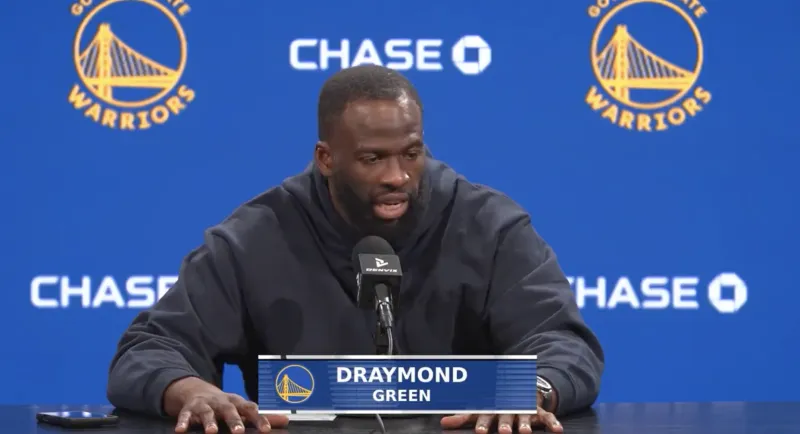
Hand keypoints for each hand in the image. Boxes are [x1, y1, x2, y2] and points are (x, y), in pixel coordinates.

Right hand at [164, 377, 288, 432]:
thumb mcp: (242, 408)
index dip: (259, 419)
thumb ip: (261, 416)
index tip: (266, 430)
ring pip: (207, 412)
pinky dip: (183, 422)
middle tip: (238, 432)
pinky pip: (185, 416)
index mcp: (237, 402)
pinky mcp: (189, 409)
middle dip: (234, 421)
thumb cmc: (226, 405)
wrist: (198, 391)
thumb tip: (286, 421)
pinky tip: (180, 431)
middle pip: (229, 410)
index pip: (250, 409)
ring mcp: (205, 405)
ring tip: (211, 432)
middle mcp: (222, 402)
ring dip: (209, 422)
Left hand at [440, 392, 561, 432]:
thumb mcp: (480, 409)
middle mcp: (508, 407)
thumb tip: (442, 423)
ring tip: (525, 432)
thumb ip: (463, 417)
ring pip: (525, 415)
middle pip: (506, 415)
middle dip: (505, 423)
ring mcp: (525, 408)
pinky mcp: (539, 410)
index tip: (481, 432)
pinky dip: (553, 422)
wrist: (520, 385)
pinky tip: (558, 430)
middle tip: (505, 432)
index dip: (484, 424)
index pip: (487, 415)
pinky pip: (547, 416)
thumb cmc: (495, 403)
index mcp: (493, 407)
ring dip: (525, 423)